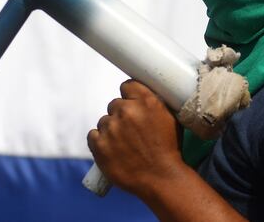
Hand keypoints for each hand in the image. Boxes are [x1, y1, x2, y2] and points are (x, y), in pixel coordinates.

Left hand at [87, 79, 183, 196]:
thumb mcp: (170, 118)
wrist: (161, 178)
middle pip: (115, 104)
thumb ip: (154, 103)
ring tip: (125, 145)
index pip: (127, 85)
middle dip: (121, 115)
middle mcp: (126, 111)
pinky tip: (112, 149)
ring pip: (104, 121)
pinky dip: (100, 141)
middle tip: (131, 131)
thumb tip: (141, 95)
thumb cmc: (169, 149)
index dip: (129, 95)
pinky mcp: (98, 145)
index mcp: (146, 101)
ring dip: (111, 129)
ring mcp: (110, 127)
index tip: (132, 104)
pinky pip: (93, 135)